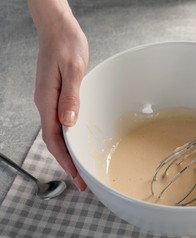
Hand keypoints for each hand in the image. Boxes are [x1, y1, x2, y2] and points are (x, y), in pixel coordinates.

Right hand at [29, 1, 87, 190]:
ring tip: (80, 167)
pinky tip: (77, 142)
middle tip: (82, 180)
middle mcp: (46, 103)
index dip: (65, 160)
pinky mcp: (56, 96)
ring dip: (68, 152)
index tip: (76, 176)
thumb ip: (70, 96)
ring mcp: (49, 100)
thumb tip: (68, 121)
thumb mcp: (73, 69)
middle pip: (54, 141)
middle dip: (67, 163)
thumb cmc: (66, 45)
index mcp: (47, 100)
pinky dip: (68, 138)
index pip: (54, 138)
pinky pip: (60, 123)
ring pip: (57, 134)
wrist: (58, 30)